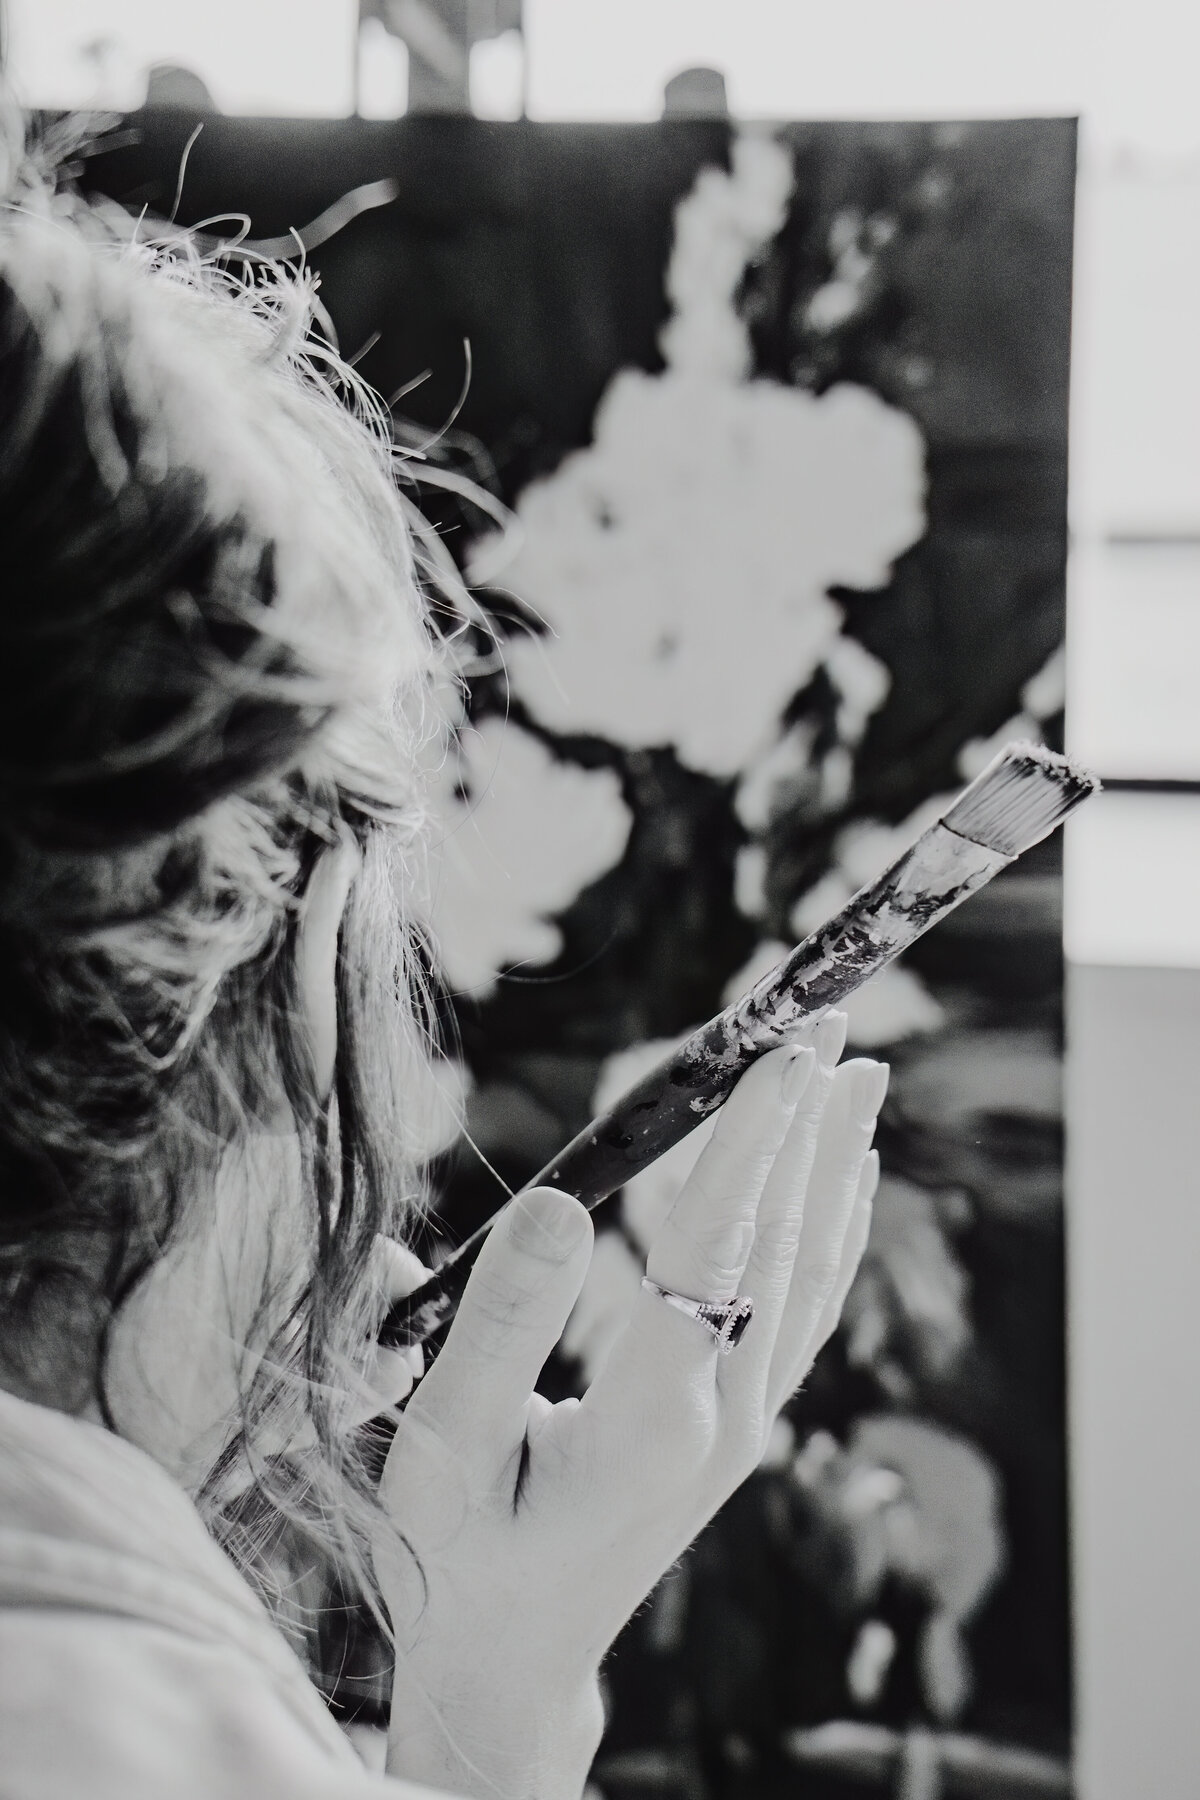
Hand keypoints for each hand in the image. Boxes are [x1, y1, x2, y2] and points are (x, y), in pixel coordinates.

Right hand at [377, 1015, 883, 1799]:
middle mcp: (725, 1419)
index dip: (751, 1147)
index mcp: (654, 1422)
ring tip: (859, 1077)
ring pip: (810, 1275)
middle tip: (832, 1024)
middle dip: (810, 1129)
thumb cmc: (457, 1558)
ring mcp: (744, 1424)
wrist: (510, 1662)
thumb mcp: (444, 1451)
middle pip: (786, 1249)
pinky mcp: (740, 1423)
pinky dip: (832, 1232)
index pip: (717, 1253)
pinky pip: (805, 1309)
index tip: (782, 1055)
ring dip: (834, 1168)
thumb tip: (564, 1205)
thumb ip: (499, 1328)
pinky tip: (845, 1182)